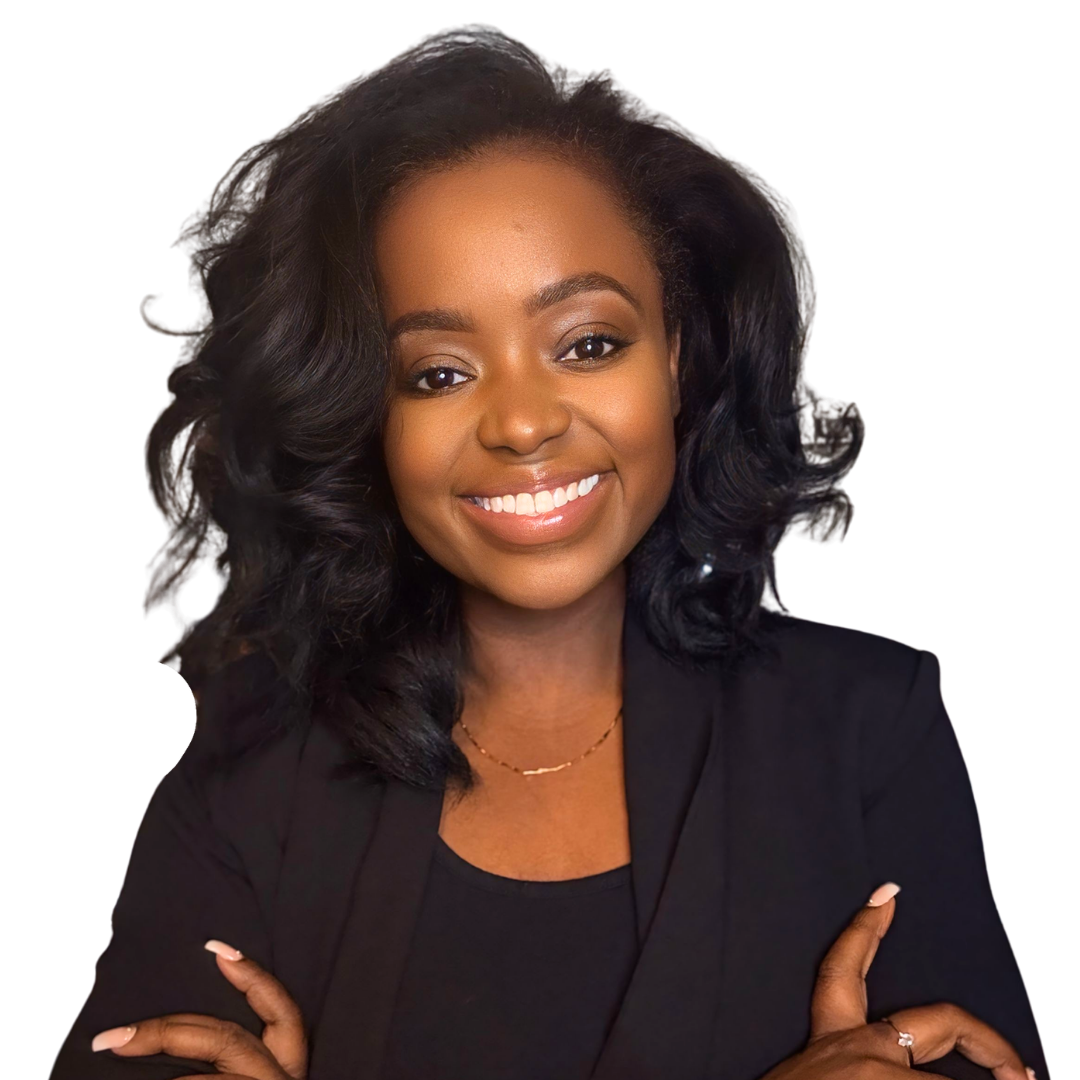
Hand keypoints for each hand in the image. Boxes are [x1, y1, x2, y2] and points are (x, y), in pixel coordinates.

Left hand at [91, 941, 307, 1079]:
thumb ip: (224, 1061)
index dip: (254, 978)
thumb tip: (171, 1038)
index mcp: (285, 1070)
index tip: (217, 949)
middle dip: (167, 1033)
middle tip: (112, 1038)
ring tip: (115, 1061)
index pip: (282, 1012)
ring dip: (157, 1069)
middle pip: (226, 1043)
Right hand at [759, 885, 1031, 1079]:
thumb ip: (853, 1057)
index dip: (865, 928)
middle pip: (939, 1020)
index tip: (886, 895)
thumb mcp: (815, 1076)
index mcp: (832, 1039)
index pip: (844, 968)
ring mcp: (880, 1074)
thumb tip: (905, 1062)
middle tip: (1019, 1071)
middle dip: (991, 1042)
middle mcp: (860, 1049)